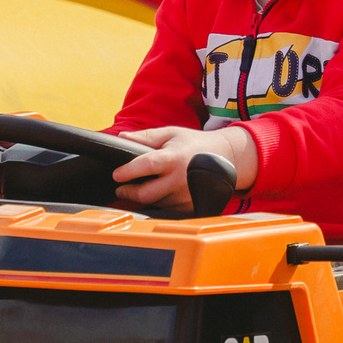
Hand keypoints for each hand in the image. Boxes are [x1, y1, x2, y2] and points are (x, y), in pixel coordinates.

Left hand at [111, 125, 256, 212]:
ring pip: (155, 203)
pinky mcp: (190, 206)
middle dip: (128, 192)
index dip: (127, 172)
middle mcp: (179, 179)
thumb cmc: (194, 143)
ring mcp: (185, 195)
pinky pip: (166, 208)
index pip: (145, 166)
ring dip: (143, 197)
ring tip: (140, 187)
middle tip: (121, 187)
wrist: (226, 157)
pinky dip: (158, 202)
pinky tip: (157, 193)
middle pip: (146, 194)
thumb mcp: (171, 133)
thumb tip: (122, 138)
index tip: (116, 174)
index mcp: (173, 158)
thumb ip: (145, 137)